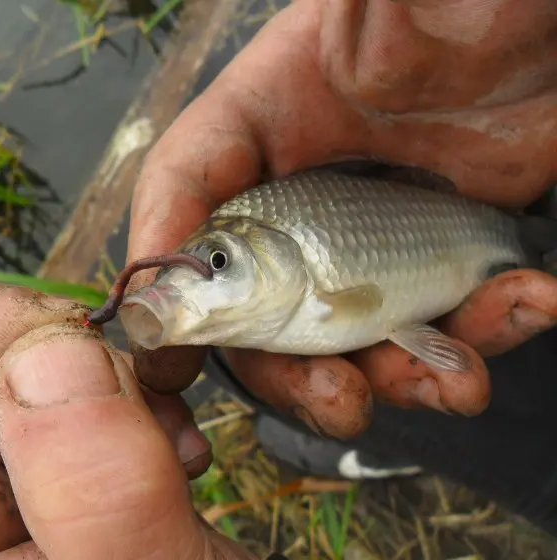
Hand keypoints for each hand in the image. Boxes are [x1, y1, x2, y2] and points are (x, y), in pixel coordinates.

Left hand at [0, 284, 290, 559]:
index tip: (62, 325)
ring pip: (37, 380)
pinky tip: (186, 451)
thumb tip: (52, 353)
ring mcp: (29, 512)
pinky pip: (95, 404)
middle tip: (131, 372)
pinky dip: (145, 400)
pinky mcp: (89, 497)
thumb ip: (94, 496)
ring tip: (173, 429)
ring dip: (112, 376)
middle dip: (52, 355)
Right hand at [127, 0, 556, 437]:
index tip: (165, 361)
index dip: (164, 282)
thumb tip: (195, 192)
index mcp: (266, 124)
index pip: (185, 200)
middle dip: (294, 371)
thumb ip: (316, 59)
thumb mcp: (376, 11)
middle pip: (263, 306)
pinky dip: (487, 334)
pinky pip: (451, 320)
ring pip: (357, 336)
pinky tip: (531, 302)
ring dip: (402, 378)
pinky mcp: (450, 251)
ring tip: (460, 383)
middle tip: (339, 397)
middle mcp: (310, 192)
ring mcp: (381, 230)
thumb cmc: (459, 0)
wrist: (553, 18)